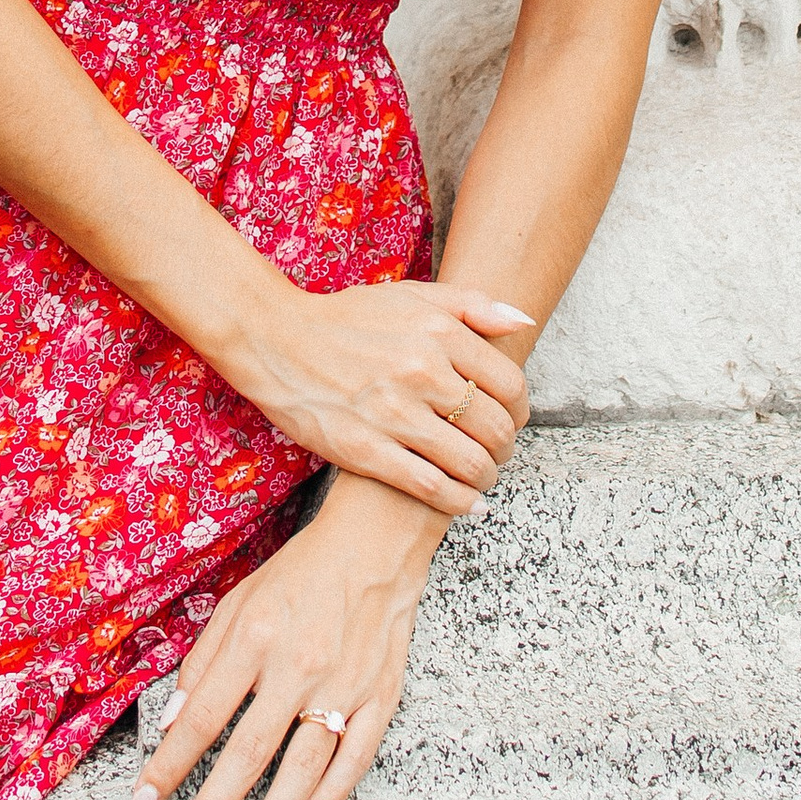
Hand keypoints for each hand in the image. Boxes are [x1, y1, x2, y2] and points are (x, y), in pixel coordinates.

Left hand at [132, 474, 441, 799]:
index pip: (201, 715)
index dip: (168, 764)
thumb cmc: (300, 573)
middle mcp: (298, 664)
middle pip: (248, 751)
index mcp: (255, 637)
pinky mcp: (382, 693)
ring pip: (303, 764)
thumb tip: (170, 722)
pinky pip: (357, 754)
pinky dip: (332, 792)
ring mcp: (344, 682)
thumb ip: (203, 661)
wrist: (377, 541)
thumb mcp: (239, 600)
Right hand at [231, 278, 532, 515]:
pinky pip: (433, 489)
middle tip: (498, 452)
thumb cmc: (348, 318)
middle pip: (495, 427)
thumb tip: (522, 323)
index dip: (522, 409)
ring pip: (470, 463)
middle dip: (506, 447)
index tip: (513, 418)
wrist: (278, 341)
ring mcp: (394, 414)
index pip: (510, 384)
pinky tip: (470, 504)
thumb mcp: (411, 295)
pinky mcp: (368, 451)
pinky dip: (461, 503)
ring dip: (487, 477)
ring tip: (483, 477)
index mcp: (439, 332)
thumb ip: (473, 304)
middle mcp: (422, 372)